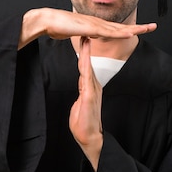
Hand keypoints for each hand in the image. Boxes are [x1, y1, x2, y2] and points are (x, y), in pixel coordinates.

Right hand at [19, 8, 156, 48]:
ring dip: (134, 28)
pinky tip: (129, 33)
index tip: (140, 30)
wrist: (46, 20)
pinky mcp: (89, 27)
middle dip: (138, 26)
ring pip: (118, 28)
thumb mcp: (74, 33)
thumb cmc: (56, 26)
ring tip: (148, 29)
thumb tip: (87, 37)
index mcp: (94, 25)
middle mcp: (97, 23)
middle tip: (153, 26)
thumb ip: (82, 35)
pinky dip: (120, 32)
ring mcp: (94, 24)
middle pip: (121, 26)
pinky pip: (108, 32)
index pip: (115, 29)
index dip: (129, 29)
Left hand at [69, 36, 102, 170]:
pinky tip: (84, 60)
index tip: (82, 41)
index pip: (85, 67)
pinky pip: (87, 79)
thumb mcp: (79, 104)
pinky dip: (86, 68)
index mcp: (89, 88)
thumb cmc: (83, 123)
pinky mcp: (90, 96)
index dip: (84, 54)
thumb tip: (80, 86)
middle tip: (85, 33)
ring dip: (86, 54)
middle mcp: (93, 87)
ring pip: (88, 68)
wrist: (89, 137)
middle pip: (87, 64)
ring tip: (85, 41)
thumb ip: (80, 92)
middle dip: (86, 48)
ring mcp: (92, 91)